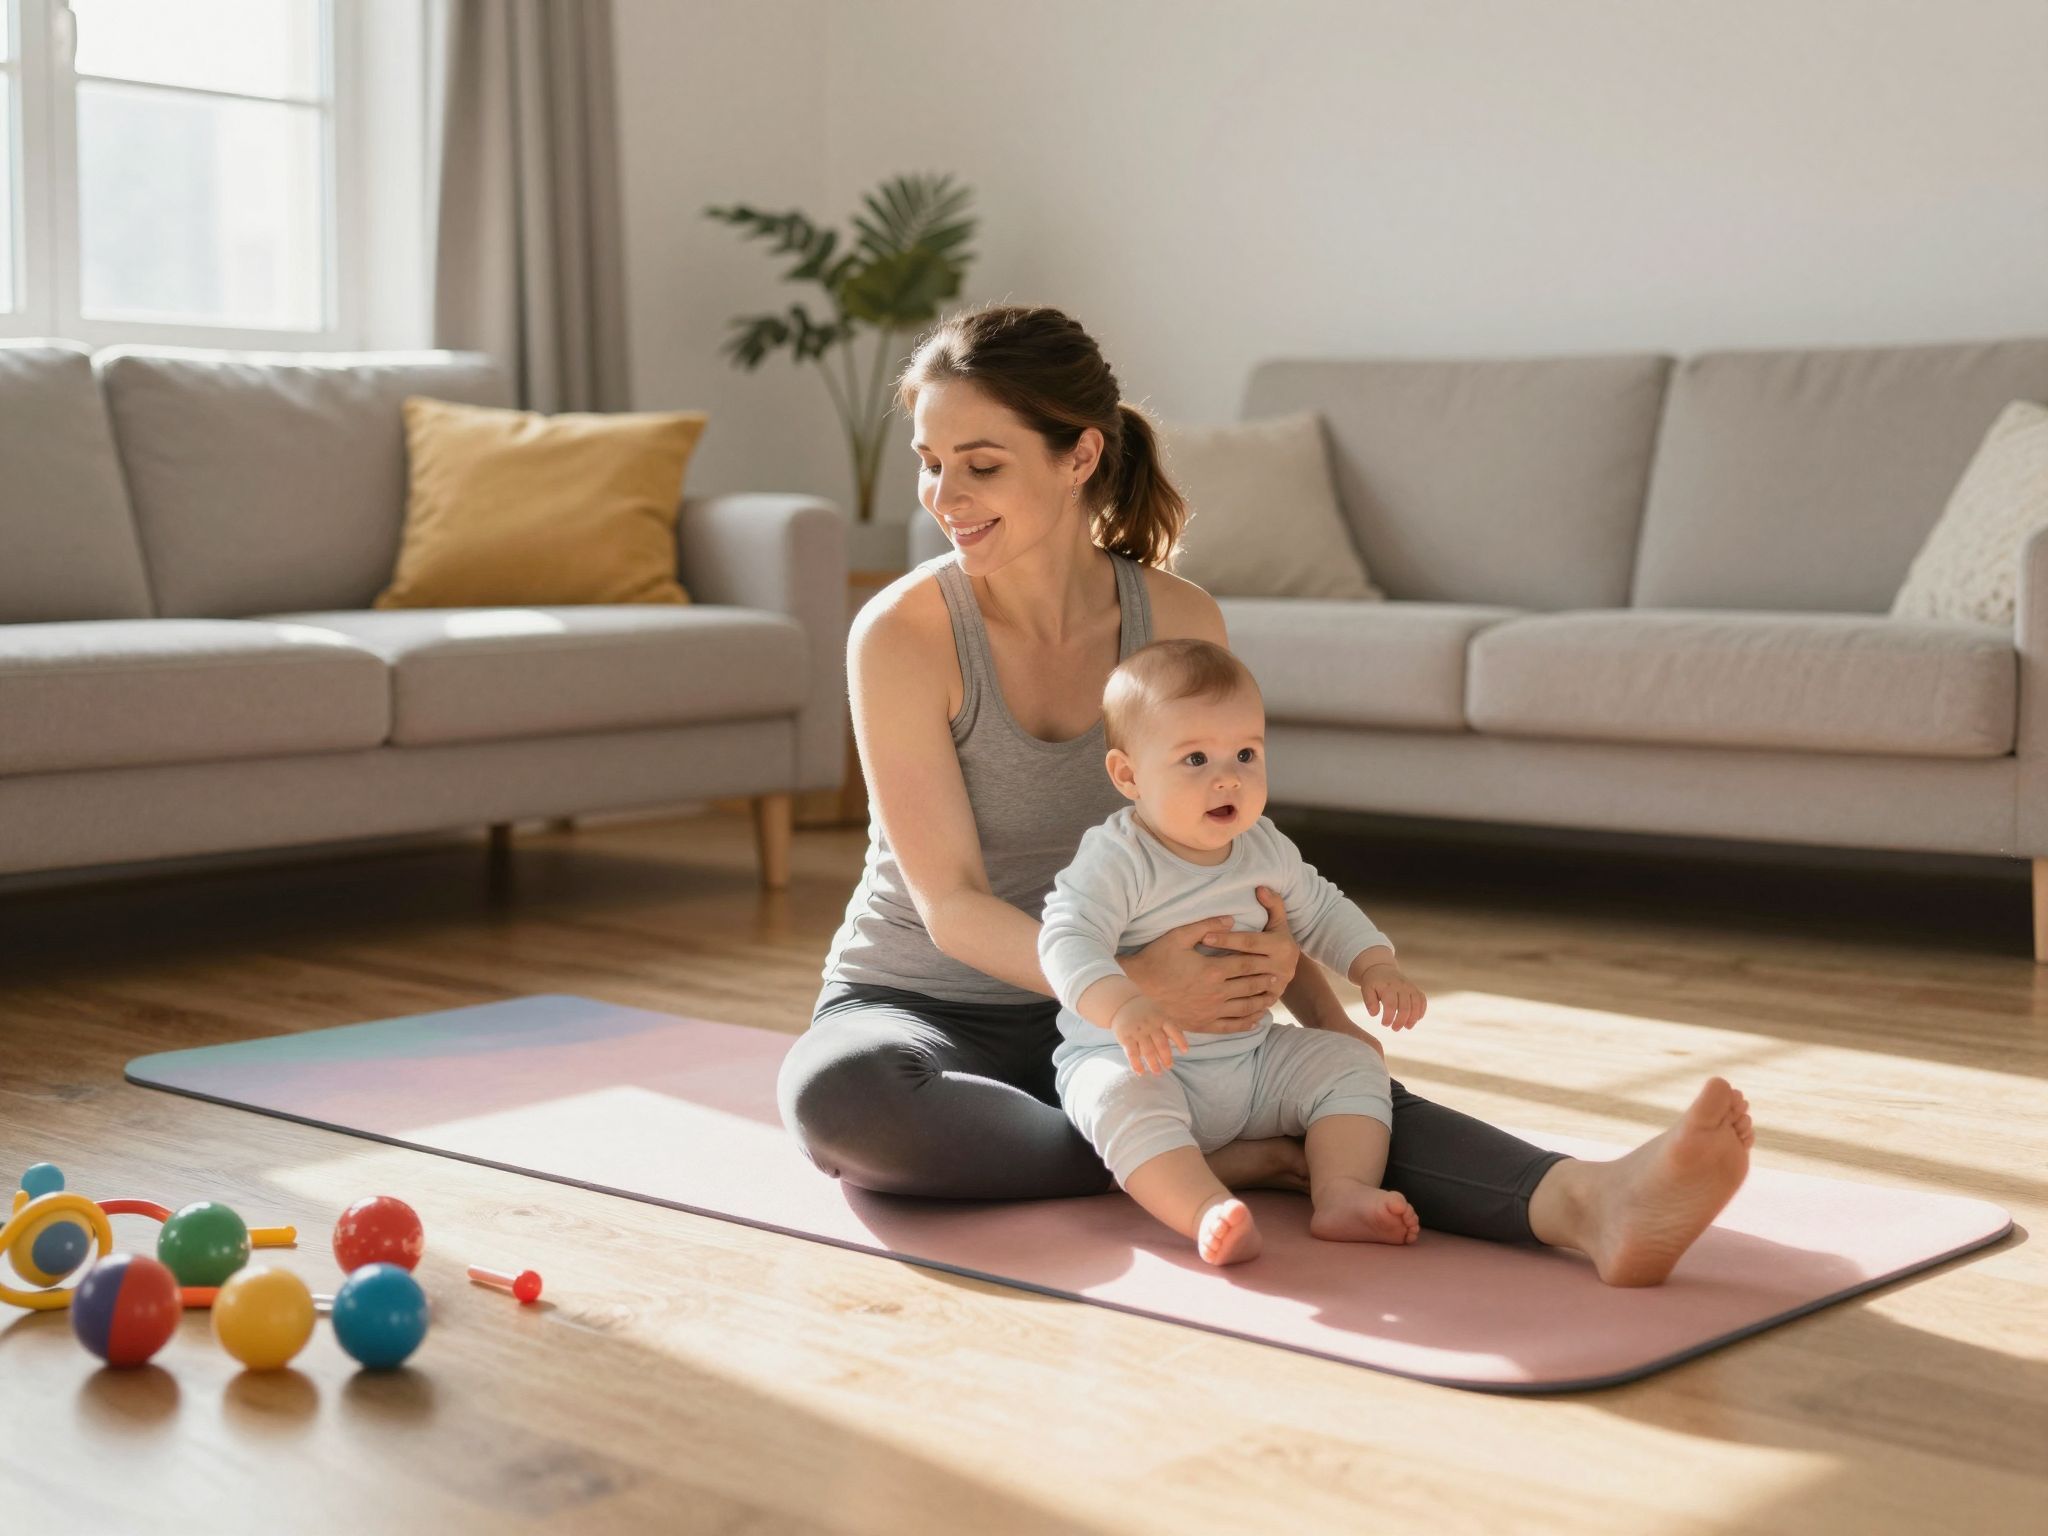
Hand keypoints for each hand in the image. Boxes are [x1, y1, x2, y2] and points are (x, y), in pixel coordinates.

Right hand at [1111, 998, 1188, 1075]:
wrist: (1122, 1004)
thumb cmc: (1146, 1013)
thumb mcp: (1159, 1013)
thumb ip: (1168, 1028)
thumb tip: (1181, 1046)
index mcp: (1160, 1018)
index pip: (1173, 1030)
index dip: (1180, 1040)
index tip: (1185, 1051)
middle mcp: (1150, 1025)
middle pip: (1161, 1044)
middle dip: (1166, 1057)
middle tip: (1169, 1066)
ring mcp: (1138, 1032)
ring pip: (1148, 1051)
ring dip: (1153, 1064)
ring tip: (1158, 1072)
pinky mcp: (1126, 1037)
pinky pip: (1132, 1053)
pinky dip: (1136, 1064)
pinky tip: (1140, 1072)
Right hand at [1121, 887, 1297, 1033]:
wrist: (1136, 990)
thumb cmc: (1156, 959)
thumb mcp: (1178, 936)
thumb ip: (1207, 926)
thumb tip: (1231, 919)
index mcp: (1212, 970)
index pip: (1245, 964)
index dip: (1262, 962)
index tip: (1272, 960)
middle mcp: (1215, 993)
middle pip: (1249, 986)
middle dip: (1265, 981)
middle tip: (1278, 978)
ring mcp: (1209, 1011)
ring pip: (1244, 1008)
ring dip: (1260, 1002)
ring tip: (1271, 997)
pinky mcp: (1202, 1024)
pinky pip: (1230, 1026)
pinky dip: (1245, 1023)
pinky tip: (1254, 1020)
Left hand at [1359, 962, 1425, 1031]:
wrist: (1382, 968)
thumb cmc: (1374, 982)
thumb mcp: (1366, 989)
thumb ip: (1369, 1001)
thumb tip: (1374, 1014)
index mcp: (1388, 987)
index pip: (1391, 1005)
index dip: (1389, 1017)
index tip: (1385, 1024)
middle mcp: (1401, 986)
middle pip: (1405, 1007)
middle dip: (1401, 1021)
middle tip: (1395, 1029)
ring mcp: (1410, 987)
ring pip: (1416, 1004)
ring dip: (1413, 1018)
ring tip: (1407, 1027)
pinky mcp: (1415, 989)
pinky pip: (1422, 1000)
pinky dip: (1421, 1010)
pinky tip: (1416, 1019)